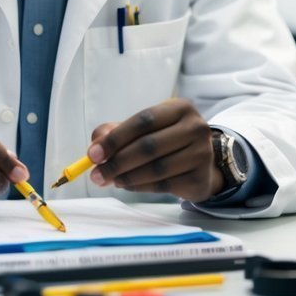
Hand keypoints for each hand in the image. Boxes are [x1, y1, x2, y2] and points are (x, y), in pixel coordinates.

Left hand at [86, 98, 224, 202]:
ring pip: (156, 168)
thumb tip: (95, 149)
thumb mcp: (142, 130)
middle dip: (117, 162)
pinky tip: (128, 185)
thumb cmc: (165, 142)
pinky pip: (163, 185)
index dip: (116, 138)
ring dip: (127, 177)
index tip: (93, 154)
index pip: (144, 120)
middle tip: (96, 175)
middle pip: (149, 146)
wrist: (200, 165)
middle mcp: (196, 128)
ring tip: (111, 180)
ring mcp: (202, 154)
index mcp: (180, 108)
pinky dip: (140, 187)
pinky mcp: (200, 178)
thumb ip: (114, 133)